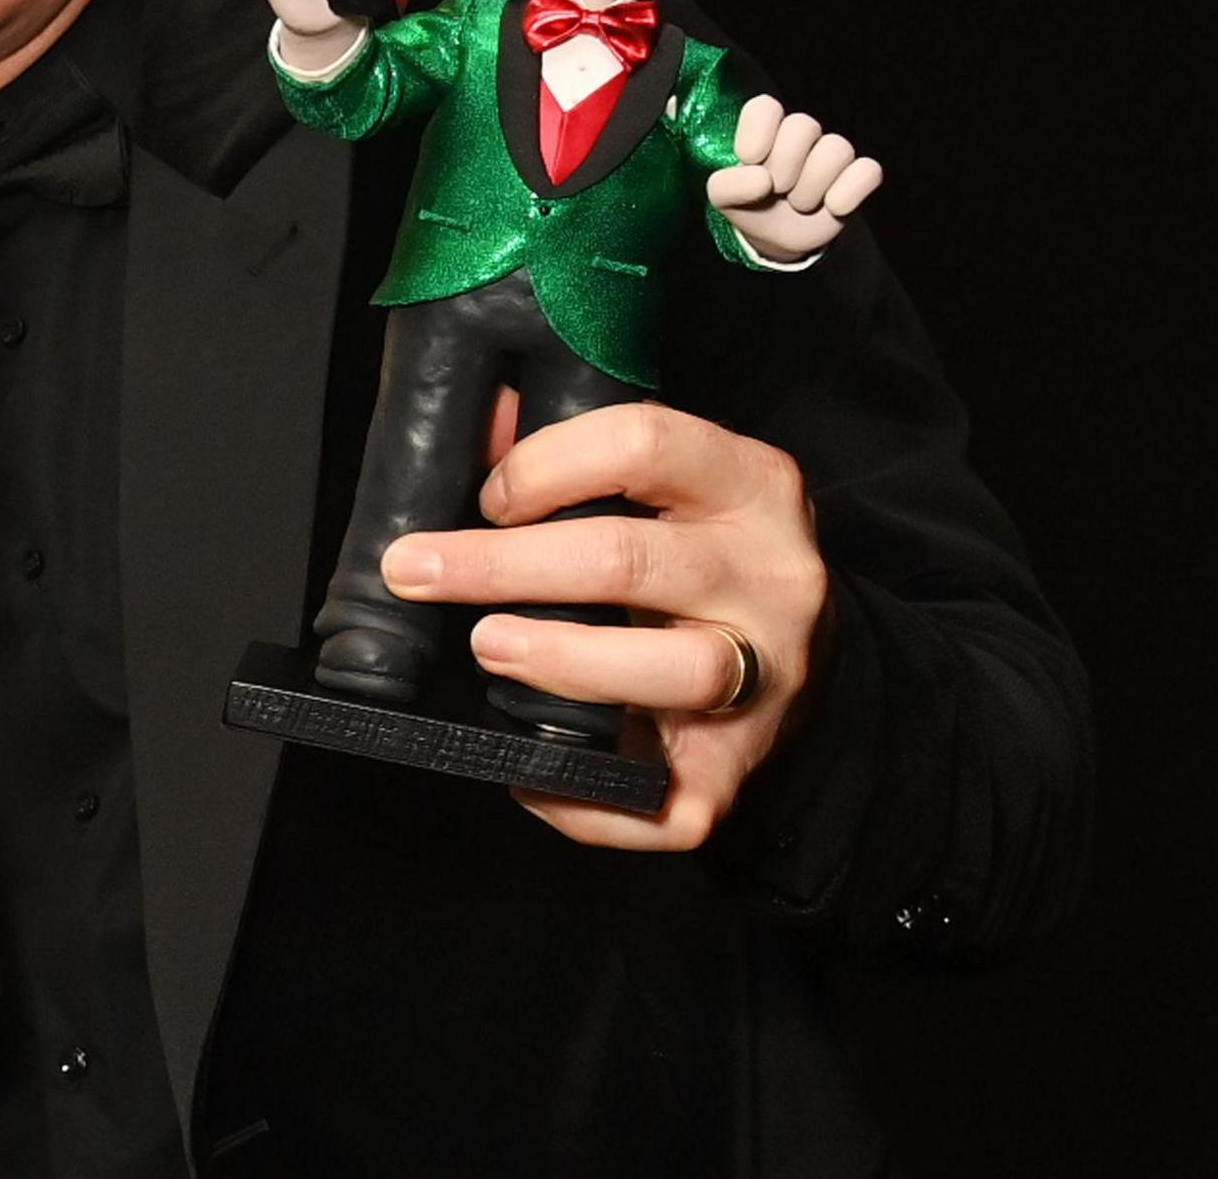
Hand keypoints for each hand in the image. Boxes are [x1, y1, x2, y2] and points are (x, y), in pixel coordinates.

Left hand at [380, 401, 830, 849]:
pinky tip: (526, 772)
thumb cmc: (704, 554)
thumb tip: (475, 424)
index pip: (645, 445)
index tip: (486, 494)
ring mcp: (770, 677)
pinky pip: (668, 801)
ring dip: (561, 660)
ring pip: (672, 671)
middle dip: (503, 566)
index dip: (548, 465)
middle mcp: (772, 576)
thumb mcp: (666, 485)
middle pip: (630, 560)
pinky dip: (587, 800)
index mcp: (750, 485)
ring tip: (486, 646)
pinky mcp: (742, 766)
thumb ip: (571, 452)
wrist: (809, 654)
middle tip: (417, 571)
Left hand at [706, 94, 882, 265]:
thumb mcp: (722, 198)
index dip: (758, 132)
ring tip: (798, 203)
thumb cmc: (749, 205)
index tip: (750, 160)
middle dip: (783, 168)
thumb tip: (762, 180)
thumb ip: (728, 185)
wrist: (777, 237)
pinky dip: (849, 192)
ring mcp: (831, 155)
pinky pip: (868, 171)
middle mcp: (800, 135)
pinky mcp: (858, 176)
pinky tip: (833, 207)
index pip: (766, 106)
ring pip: (836, 148)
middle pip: (803, 126)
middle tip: (775, 190)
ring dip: (811, 187)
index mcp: (765, 129)